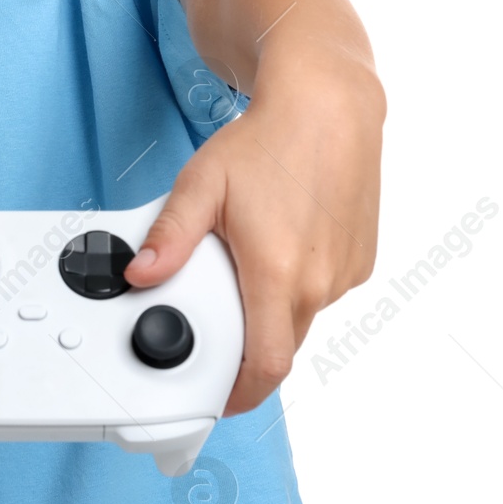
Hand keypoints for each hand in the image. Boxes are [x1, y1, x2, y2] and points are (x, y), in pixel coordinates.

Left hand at [123, 54, 383, 415]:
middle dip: (248, 342)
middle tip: (220, 305)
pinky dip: (300, 281)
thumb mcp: (202, 184)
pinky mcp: (362, 259)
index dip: (240, 394)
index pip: (265, 366)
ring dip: (274, 305)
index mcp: (277, 272)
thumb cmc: (269, 140)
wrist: (329, 104)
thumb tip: (140, 274)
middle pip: (280, 343)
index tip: (218, 398)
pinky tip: (284, 238)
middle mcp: (319, 280)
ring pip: (302, 315)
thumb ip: (170, 237)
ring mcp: (345, 272)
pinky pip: (325, 290)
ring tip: (253, 252)